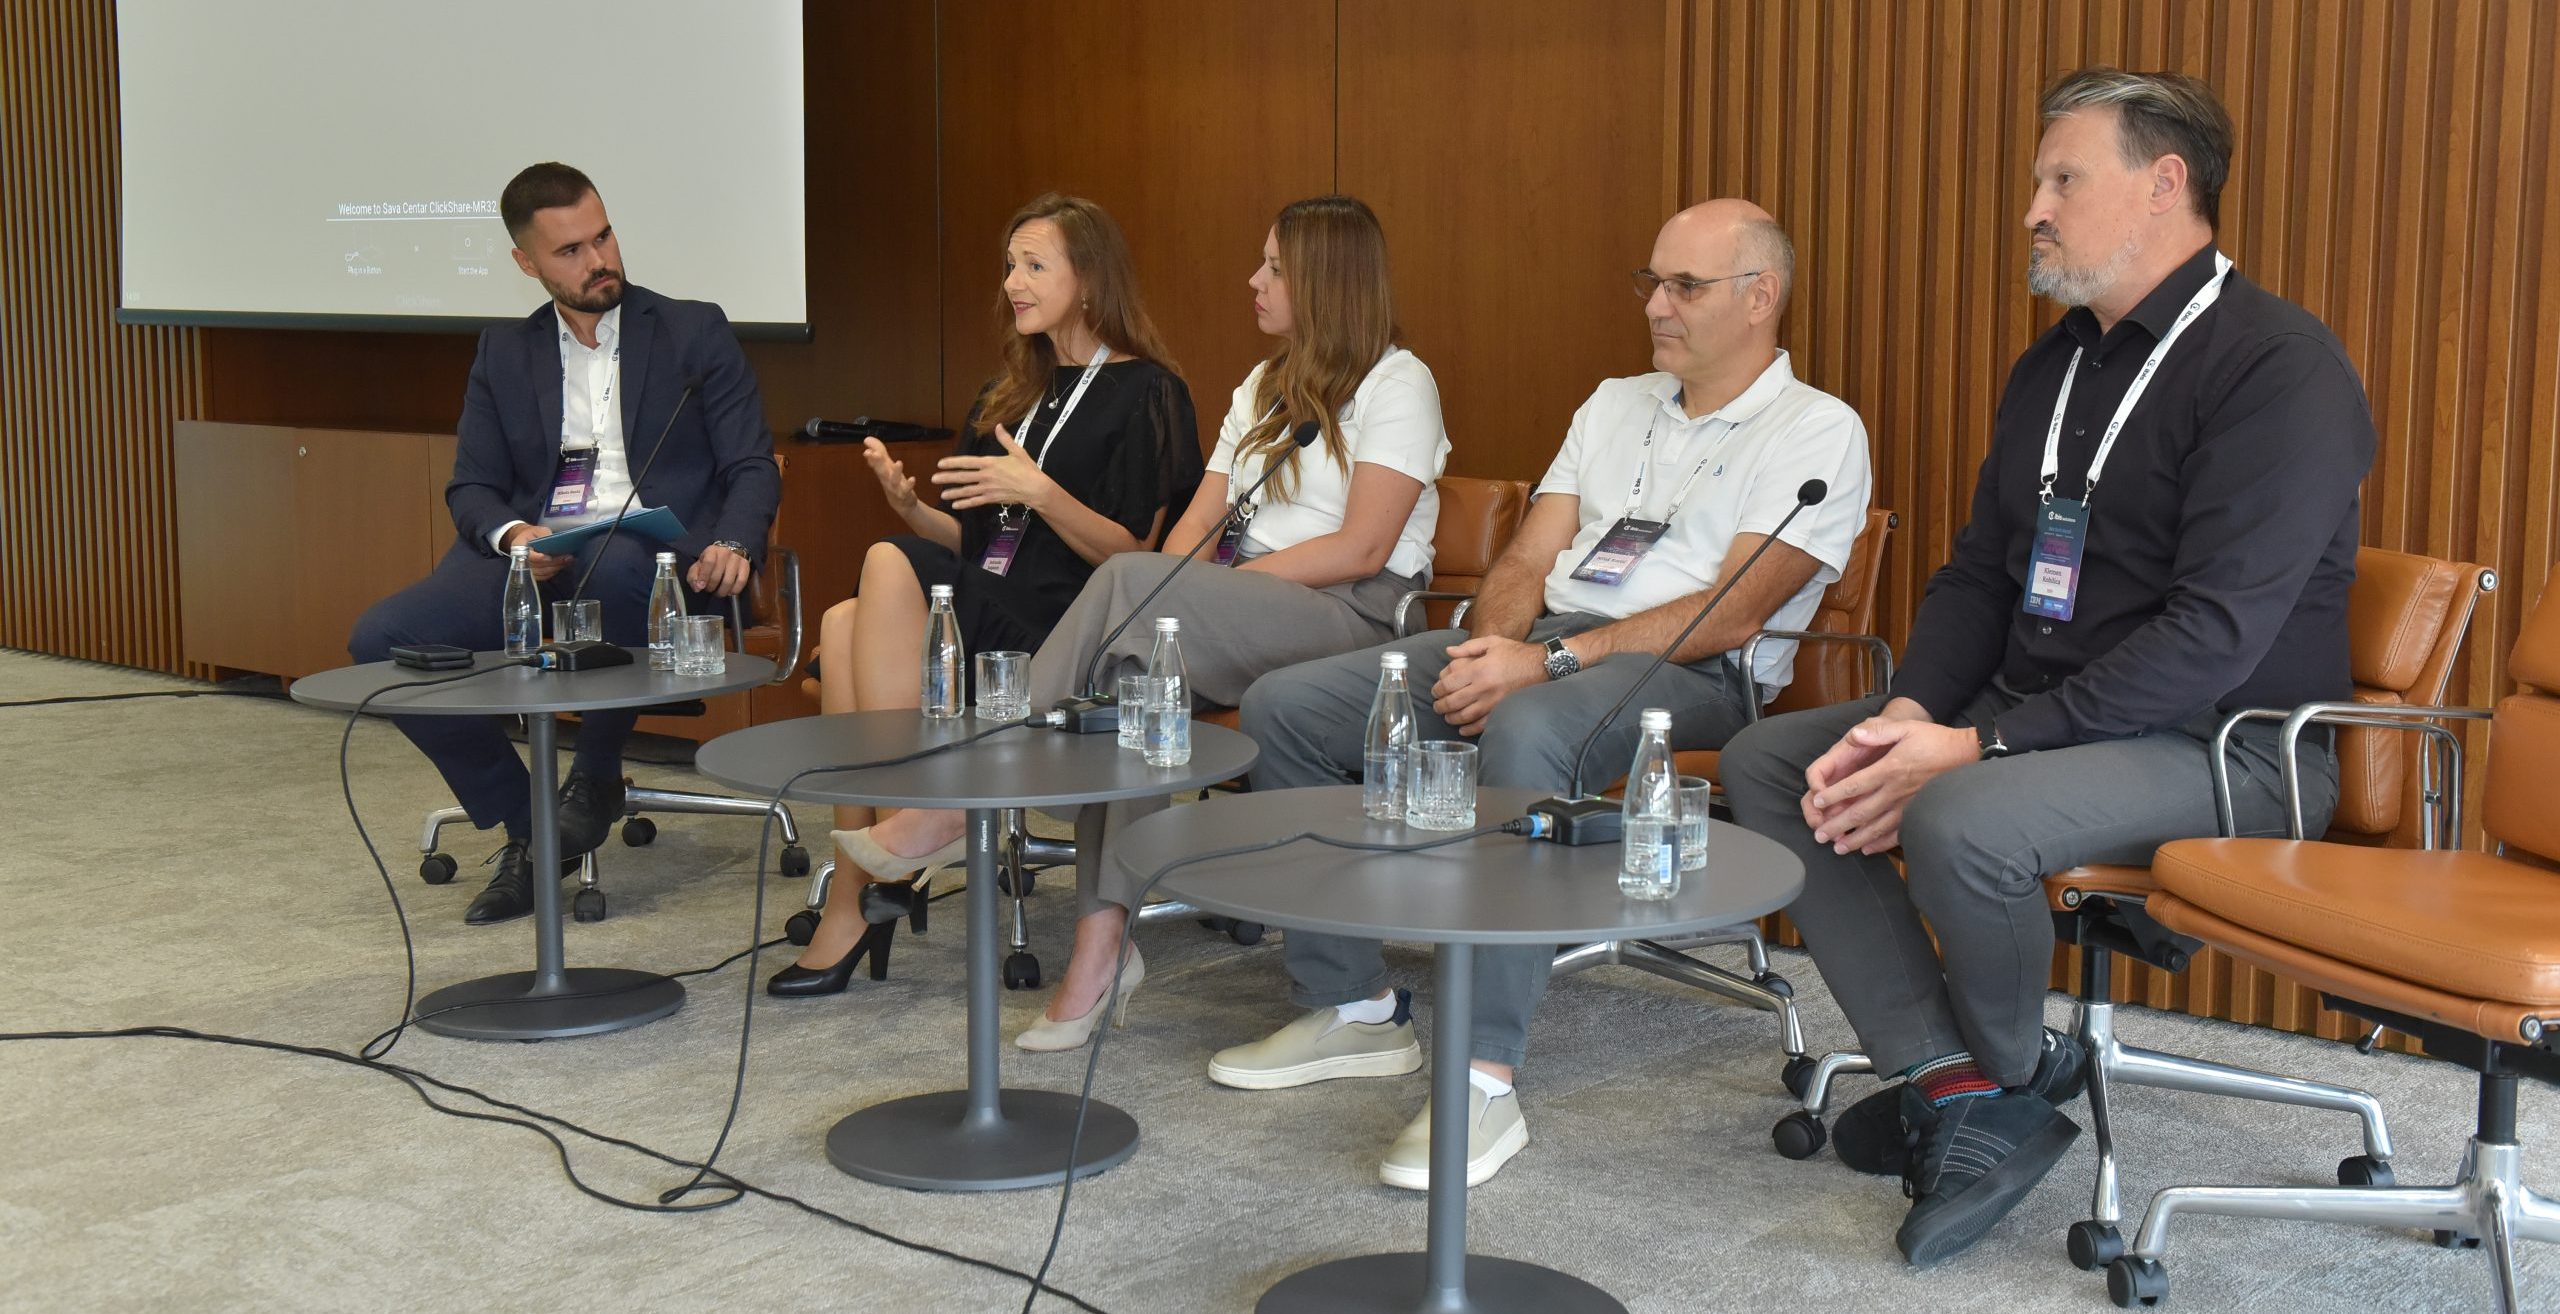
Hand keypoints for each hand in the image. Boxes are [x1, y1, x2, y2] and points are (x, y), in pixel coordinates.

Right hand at [502, 523, 569, 581]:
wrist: (527, 541)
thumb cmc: (533, 534)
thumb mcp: (538, 530)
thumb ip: (544, 534)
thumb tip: (553, 541)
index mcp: (518, 546)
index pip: (527, 555)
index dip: (538, 557)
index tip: (549, 557)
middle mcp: (520, 559)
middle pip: (537, 565)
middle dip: (553, 562)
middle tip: (566, 558)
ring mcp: (526, 568)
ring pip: (542, 571)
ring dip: (556, 567)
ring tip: (567, 561)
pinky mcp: (532, 574)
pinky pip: (544, 576)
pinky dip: (553, 571)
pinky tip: (562, 565)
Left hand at [688, 543, 750, 596]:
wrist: (727, 553)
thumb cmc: (710, 561)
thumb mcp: (698, 566)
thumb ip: (693, 577)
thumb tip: (697, 588)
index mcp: (712, 550)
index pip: (709, 562)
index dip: (704, 576)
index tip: (701, 586)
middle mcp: (726, 552)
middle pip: (718, 574)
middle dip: (711, 586)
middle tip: (709, 589)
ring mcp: (737, 559)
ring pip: (729, 581)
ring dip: (722, 591)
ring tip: (718, 592)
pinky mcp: (746, 566)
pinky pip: (741, 582)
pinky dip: (734, 590)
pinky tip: (729, 591)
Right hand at [861, 437, 920, 512]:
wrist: (902, 504)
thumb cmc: (893, 482)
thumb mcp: (886, 466)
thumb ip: (879, 451)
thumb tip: (867, 439)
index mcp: (882, 472)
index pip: (875, 463)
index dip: (871, 457)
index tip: (867, 451)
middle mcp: (887, 479)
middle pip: (881, 470)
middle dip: (878, 462)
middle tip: (875, 454)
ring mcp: (895, 488)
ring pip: (894, 480)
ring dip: (896, 472)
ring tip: (899, 463)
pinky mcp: (905, 494)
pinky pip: (906, 490)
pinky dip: (909, 485)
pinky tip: (912, 479)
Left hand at [931, 426, 1055, 510]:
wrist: (1035, 489)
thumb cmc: (1027, 469)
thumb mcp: (1017, 451)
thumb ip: (1005, 439)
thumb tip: (998, 426)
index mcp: (990, 463)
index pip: (967, 462)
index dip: (952, 462)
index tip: (940, 464)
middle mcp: (986, 476)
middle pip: (963, 477)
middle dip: (947, 478)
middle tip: (933, 479)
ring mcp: (988, 489)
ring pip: (967, 491)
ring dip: (953, 492)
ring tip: (942, 494)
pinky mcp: (992, 499)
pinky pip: (976, 501)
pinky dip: (965, 503)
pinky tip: (955, 505)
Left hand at [1430, 635, 1548, 735]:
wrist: (1540, 665)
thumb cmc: (1515, 653)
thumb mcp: (1491, 642)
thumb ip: (1468, 647)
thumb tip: (1448, 652)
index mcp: (1479, 669)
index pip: (1449, 684)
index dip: (1438, 689)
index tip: (1435, 691)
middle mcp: (1484, 687)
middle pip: (1454, 702)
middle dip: (1440, 705)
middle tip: (1436, 705)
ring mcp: (1493, 702)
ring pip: (1465, 716)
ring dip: (1452, 718)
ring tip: (1446, 716)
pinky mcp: (1501, 710)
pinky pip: (1482, 724)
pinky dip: (1469, 729)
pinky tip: (1462, 728)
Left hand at [1801, 714, 1978, 855]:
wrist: (1967, 755)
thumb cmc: (1935, 740)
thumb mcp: (1907, 728)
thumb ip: (1879, 732)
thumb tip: (1854, 734)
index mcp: (1890, 770)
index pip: (1855, 785)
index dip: (1834, 795)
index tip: (1818, 803)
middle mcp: (1896, 791)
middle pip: (1861, 812)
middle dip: (1838, 825)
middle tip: (1820, 836)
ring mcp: (1908, 806)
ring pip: (1877, 827)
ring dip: (1856, 839)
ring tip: (1838, 849)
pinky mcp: (1919, 814)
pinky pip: (1898, 833)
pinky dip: (1881, 844)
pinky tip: (1867, 849)